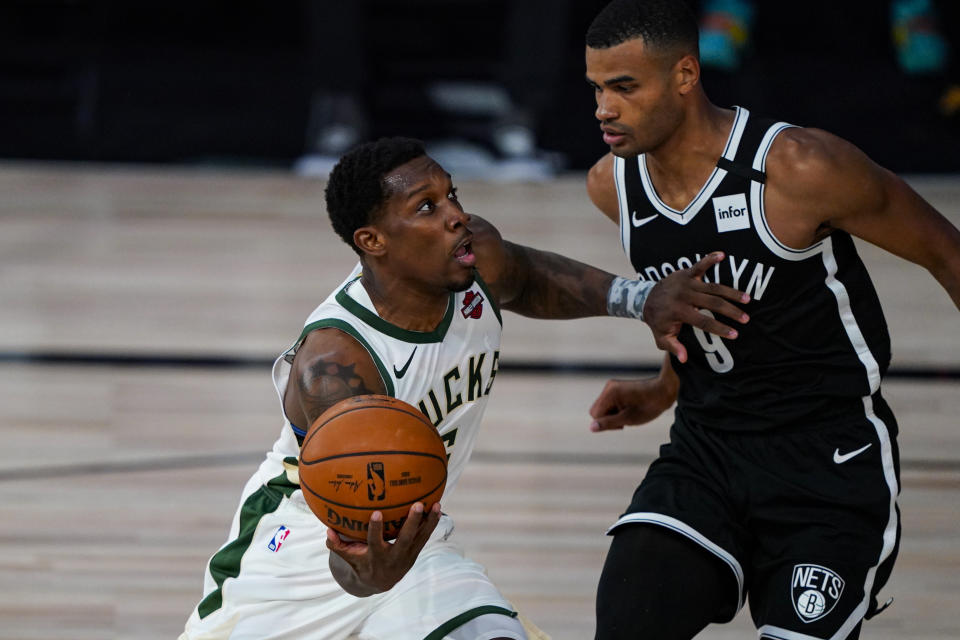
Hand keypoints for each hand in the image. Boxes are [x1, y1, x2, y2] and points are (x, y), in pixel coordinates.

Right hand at [326, 502, 440, 594]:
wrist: (381, 581)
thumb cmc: (362, 563)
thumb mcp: (348, 557)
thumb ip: (337, 545)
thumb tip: (328, 530)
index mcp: (377, 556)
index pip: (376, 542)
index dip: (376, 529)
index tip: (377, 513)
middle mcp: (395, 556)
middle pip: (405, 539)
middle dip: (412, 522)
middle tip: (417, 505)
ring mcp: (408, 554)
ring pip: (421, 537)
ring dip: (428, 521)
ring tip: (437, 505)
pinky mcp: (416, 551)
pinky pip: (426, 536)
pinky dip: (432, 523)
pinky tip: (438, 508)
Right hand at [589, 377, 675, 431]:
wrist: (663, 391)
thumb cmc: (649, 406)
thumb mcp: (628, 419)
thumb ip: (608, 423)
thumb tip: (591, 428)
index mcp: (610, 393)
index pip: (595, 414)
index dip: (606, 423)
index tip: (623, 424)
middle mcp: (609, 387)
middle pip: (596, 410)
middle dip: (608, 419)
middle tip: (625, 420)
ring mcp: (612, 387)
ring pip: (603, 408)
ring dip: (613, 415)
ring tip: (629, 414)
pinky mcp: (617, 388)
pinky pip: (609, 403)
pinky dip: (617, 410)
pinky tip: (629, 409)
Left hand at [644, 252, 748, 361]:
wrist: (643, 298)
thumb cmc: (657, 321)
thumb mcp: (661, 337)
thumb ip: (673, 347)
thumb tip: (684, 359)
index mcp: (679, 312)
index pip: (704, 322)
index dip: (720, 329)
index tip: (735, 334)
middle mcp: (684, 296)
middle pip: (713, 303)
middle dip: (731, 311)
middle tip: (746, 318)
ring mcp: (685, 283)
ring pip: (713, 287)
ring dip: (731, 292)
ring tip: (747, 298)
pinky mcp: (685, 273)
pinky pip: (699, 265)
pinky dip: (710, 259)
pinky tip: (722, 254)